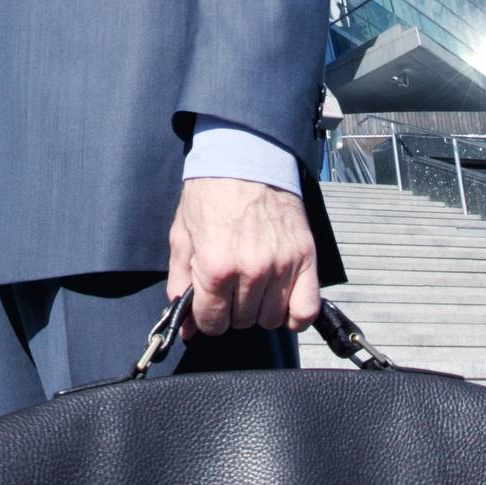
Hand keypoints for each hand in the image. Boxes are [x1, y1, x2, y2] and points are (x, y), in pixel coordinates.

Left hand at [167, 177, 318, 337]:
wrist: (244, 159)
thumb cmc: (209, 194)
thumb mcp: (182, 234)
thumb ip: (180, 281)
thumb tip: (184, 325)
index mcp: (216, 265)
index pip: (212, 321)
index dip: (205, 318)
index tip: (207, 307)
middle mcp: (251, 270)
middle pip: (242, 322)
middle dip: (230, 310)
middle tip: (227, 286)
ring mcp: (282, 266)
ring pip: (271, 319)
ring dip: (259, 310)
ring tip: (251, 285)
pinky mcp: (305, 259)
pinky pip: (306, 311)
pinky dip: (294, 314)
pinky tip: (280, 299)